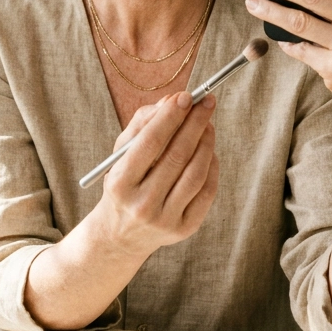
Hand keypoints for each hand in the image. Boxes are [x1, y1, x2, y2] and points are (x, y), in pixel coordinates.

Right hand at [93, 91, 219, 257]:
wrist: (121, 234)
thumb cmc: (123, 183)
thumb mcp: (120, 154)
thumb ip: (142, 123)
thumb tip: (173, 100)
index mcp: (120, 183)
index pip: (150, 143)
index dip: (170, 116)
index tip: (186, 96)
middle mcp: (142, 204)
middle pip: (177, 156)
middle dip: (194, 123)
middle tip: (206, 102)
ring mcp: (165, 220)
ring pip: (196, 173)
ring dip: (206, 143)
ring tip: (208, 124)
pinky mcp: (184, 229)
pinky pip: (206, 191)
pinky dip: (211, 166)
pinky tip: (208, 150)